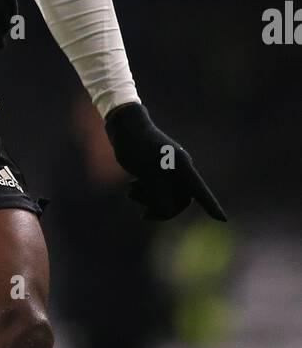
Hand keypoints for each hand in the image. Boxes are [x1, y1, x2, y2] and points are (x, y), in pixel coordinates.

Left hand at [105, 102, 226, 221]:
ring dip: (149, 200)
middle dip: (162, 209)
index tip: (223, 220)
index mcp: (182, 165)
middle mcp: (179, 169)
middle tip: (144, 214)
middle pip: (180, 200)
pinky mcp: (158, 172)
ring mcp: (169, 171)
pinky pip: (157, 192)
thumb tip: (168, 210)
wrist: (124, 127)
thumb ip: (158, 193)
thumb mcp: (146, 172)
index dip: (211, 206)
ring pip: (166, 197)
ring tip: (132, 191)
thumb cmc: (136, 146)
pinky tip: (132, 186)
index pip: (199, 190)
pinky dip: (145, 194)